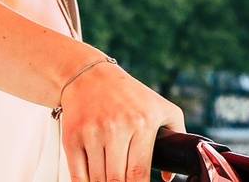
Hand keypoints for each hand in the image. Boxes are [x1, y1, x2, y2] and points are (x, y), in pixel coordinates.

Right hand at [60, 60, 184, 181]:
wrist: (90, 77)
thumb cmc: (130, 95)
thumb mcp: (162, 108)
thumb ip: (176, 137)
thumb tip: (168, 176)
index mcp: (142, 124)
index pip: (139, 172)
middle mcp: (116, 128)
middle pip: (116, 179)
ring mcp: (92, 133)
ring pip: (97, 179)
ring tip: (111, 180)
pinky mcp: (72, 138)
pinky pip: (77, 174)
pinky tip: (93, 181)